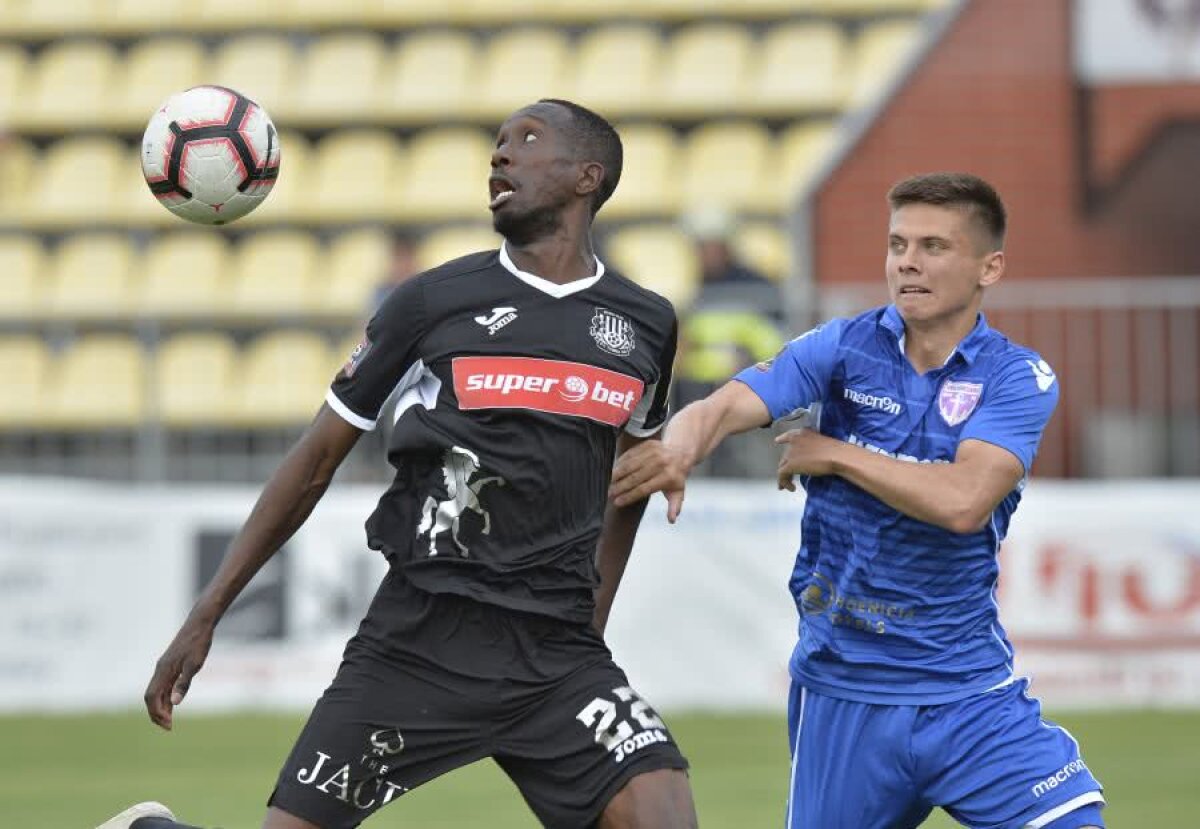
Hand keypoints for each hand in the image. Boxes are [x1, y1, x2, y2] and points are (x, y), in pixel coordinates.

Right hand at [144, 615, 214, 729]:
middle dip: (156, 713)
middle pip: (151, 697)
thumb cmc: (198, 642)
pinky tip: (173, 703)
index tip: (169, 724)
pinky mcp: (170, 665)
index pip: (151, 697)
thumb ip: (183, 684)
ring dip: (161, 707)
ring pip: (156, 691)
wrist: (200, 623)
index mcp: (163, 670)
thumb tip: (174, 703)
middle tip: (168, 727)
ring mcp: (164, 667)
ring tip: (170, 721)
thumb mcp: (194, 664)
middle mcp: (160, 669)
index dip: (157, 712)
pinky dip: (165, 697)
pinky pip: (163, 685)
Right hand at [609, 440, 690, 522]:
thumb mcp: (678, 493)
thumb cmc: (675, 477)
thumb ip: (674, 507)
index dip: (629, 497)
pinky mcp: (647, 445)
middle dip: (620, 487)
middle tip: (609, 494)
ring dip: (617, 475)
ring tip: (609, 484)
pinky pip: (630, 455)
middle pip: (634, 478)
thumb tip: (671, 520)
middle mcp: (660, 464)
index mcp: (667, 477)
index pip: (643, 489)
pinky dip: (620, 463)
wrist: (679, 453)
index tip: (617, 502)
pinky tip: (613, 471)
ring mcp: (653, 452)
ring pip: (630, 465)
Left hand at [775, 428, 840, 490]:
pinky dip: (785, 482)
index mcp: (802, 434)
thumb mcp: (821, 444)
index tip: (777, 441)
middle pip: (786, 456)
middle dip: (787, 466)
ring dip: (785, 476)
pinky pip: (782, 475)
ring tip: (788, 485)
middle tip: (790, 475)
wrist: (835, 456)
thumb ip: (812, 447)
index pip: (788, 436)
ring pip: (782, 466)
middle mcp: (793, 442)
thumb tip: (812, 457)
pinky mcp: (790, 465)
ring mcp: (790, 453)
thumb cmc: (835, 450)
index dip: (782, 439)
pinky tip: (792, 488)